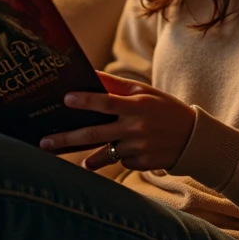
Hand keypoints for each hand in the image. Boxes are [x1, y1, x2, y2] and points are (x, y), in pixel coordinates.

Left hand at [39, 71, 195, 171]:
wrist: (193, 138)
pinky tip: (130, 150)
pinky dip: (119, 155)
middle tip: (45, 142)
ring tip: (75, 158)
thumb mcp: (146, 93)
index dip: (87, 100)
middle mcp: (136, 128)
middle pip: (95, 134)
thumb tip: (91, 75)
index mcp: (137, 106)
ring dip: (91, 156)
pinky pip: (120, 161)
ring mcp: (138, 149)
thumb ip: (117, 86)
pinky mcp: (141, 164)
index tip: (66, 98)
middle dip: (67, 139)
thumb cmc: (164, 109)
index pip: (107, 102)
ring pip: (105, 152)